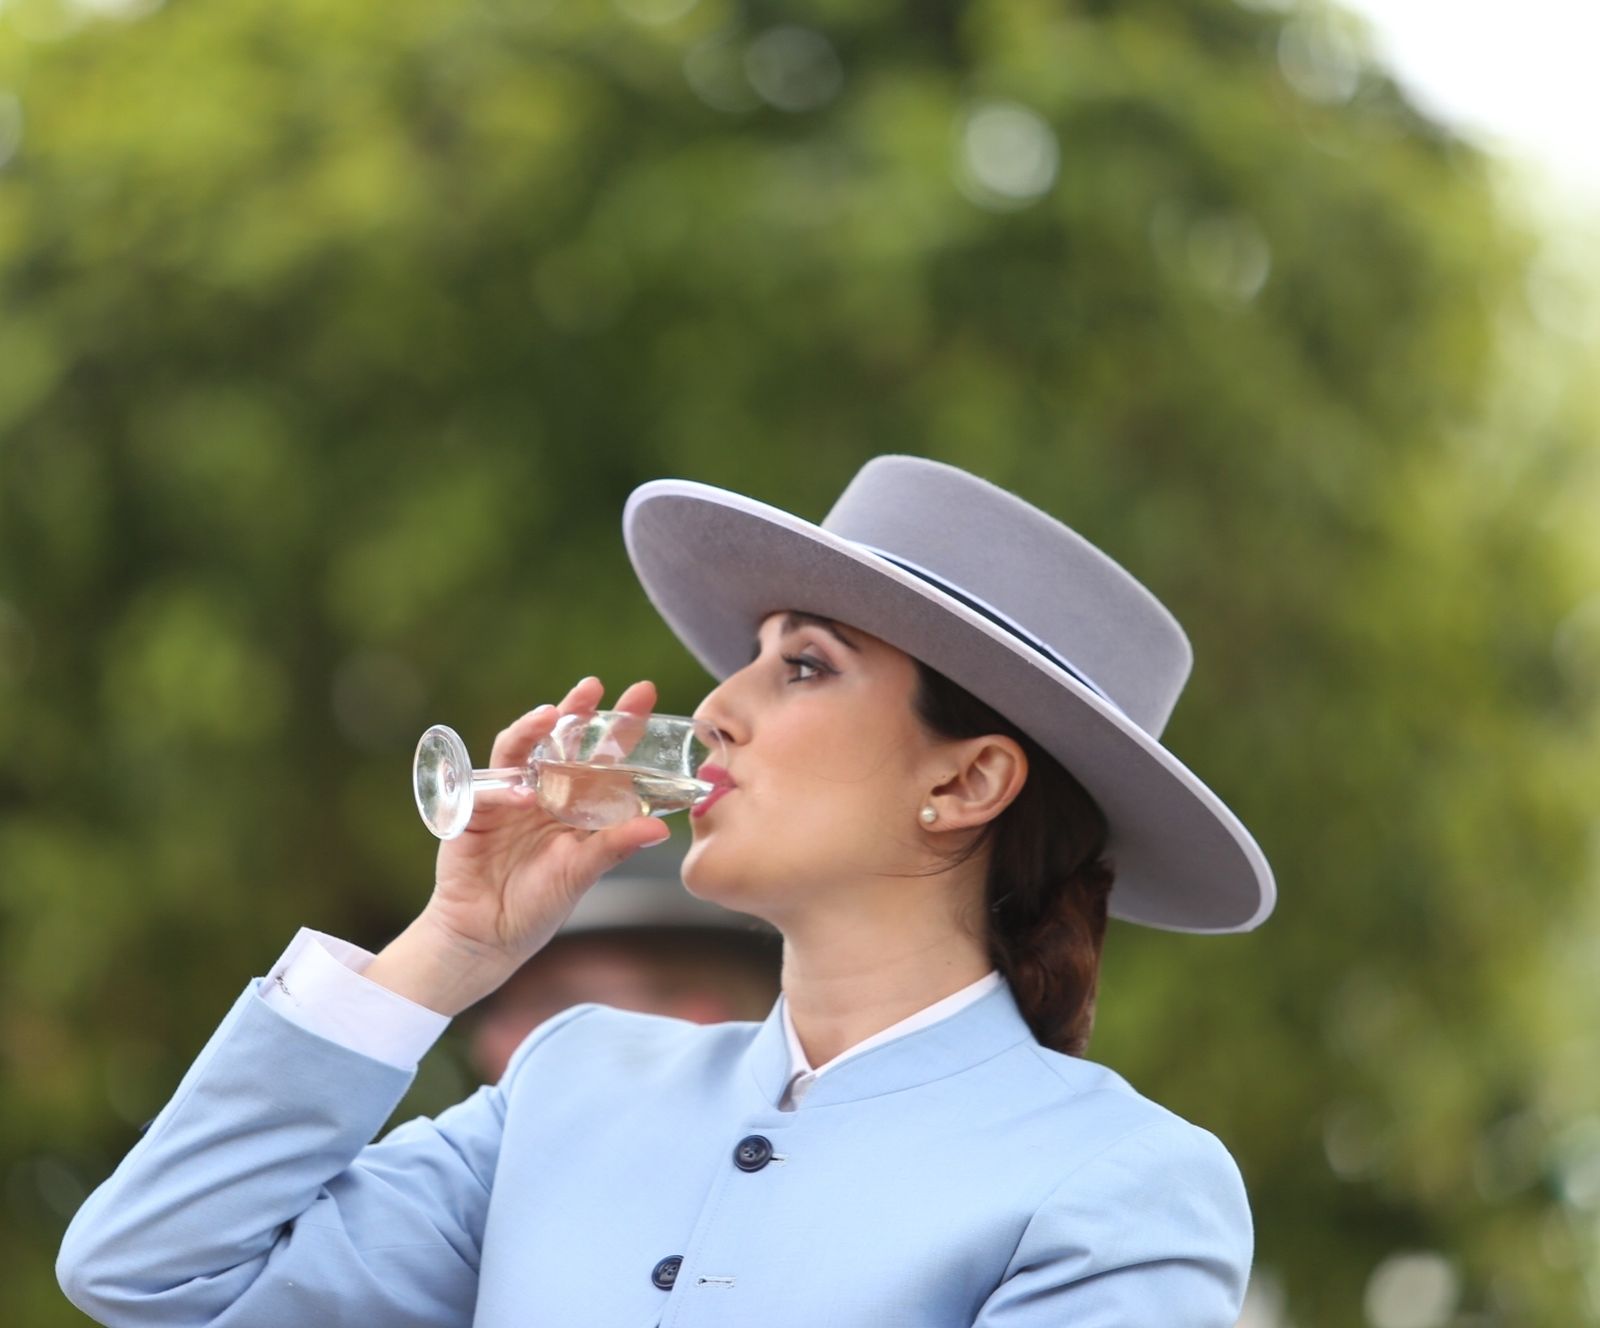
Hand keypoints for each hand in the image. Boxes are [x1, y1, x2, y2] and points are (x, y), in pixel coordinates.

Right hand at [365, 676, 669, 1013]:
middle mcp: (543, 791)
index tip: (644, 694)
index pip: (602, 756)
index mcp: (576, 803)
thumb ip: (615, 847)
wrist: (485, 937)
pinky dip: (506, 789)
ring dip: (534, 730)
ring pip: (520, 751)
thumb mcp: (581, 873)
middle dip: (577, 711)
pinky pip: (488, 788)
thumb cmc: (537, 905)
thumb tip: (660, 829)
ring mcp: (508, 797)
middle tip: (594, 686)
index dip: (621, 726)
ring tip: (550, 715)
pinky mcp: (474, 811)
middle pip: (561, 741)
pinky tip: (522, 793)